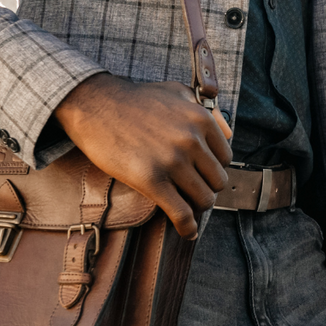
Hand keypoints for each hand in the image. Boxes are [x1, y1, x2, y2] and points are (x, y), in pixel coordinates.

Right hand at [53, 73, 232, 237]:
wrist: (96, 105)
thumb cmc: (136, 100)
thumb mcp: (178, 92)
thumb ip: (207, 111)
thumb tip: (229, 135)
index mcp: (200, 119)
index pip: (225, 158)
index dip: (214, 169)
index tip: (203, 175)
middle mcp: (191, 140)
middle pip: (217, 181)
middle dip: (207, 189)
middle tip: (193, 191)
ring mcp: (171, 161)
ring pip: (203, 199)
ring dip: (197, 207)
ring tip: (188, 207)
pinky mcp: (150, 180)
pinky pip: (180, 212)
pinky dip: (187, 227)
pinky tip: (188, 232)